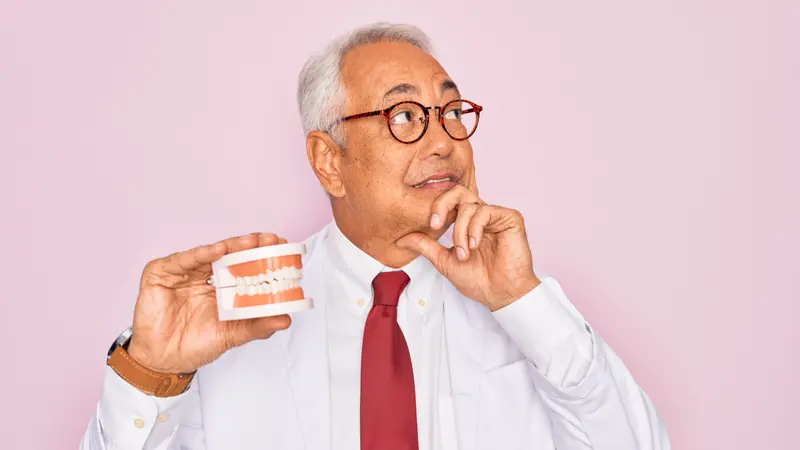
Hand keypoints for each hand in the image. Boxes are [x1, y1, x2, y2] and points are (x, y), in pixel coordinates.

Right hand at [126, 233, 291, 373]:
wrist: (163, 361)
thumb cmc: (195, 345)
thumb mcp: (233, 334)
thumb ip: (258, 326)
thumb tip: (285, 319)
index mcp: (222, 287)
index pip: (245, 266)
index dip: (263, 257)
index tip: (283, 249)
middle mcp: (204, 275)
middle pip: (231, 255)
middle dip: (252, 246)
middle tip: (271, 240)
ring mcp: (183, 272)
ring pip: (210, 253)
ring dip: (233, 245)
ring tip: (252, 242)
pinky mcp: (161, 273)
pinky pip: (184, 259)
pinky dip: (202, 253)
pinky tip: (219, 250)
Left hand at [397, 185, 539, 310]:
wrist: (500, 294)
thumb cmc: (478, 280)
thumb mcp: (444, 261)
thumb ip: (425, 246)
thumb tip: (401, 239)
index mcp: (467, 222)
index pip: (449, 201)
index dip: (437, 207)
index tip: (431, 225)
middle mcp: (481, 215)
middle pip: (459, 191)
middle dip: (443, 204)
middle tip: (436, 224)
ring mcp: (496, 215)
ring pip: (469, 205)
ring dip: (460, 230)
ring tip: (464, 253)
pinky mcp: (510, 218)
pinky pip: (486, 211)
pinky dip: (475, 228)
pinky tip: (474, 245)